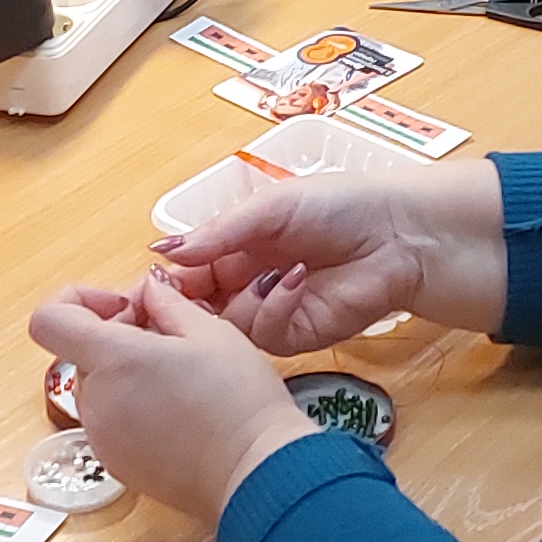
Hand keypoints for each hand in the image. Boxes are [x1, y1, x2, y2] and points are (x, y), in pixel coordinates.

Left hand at [29, 277, 311, 521]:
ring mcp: (103, 439)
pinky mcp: (118, 466)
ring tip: (181, 376)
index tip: (121, 306)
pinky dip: (135, 407)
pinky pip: (113, 422)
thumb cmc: (238, 401)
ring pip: (100, 388)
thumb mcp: (210, 331)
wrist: (255, 474)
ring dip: (128, 374)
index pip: (49, 320)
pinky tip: (180, 410)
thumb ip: (167, 302)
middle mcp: (96, 402)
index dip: (77, 301)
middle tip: (170, 336)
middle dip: (119, 337)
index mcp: (113, 360)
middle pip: (82, 354)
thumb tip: (148, 290)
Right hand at [153, 164, 505, 351]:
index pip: (188, 274)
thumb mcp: (270, 208)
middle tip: (177, 299)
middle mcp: (248, 283)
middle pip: (199, 308)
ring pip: (225, 329)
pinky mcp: (297, 336)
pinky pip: (264, 335)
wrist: (398, 235)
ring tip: (264, 272)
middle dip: (186, 306)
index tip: (143, 286)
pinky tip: (293, 283)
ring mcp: (272, 312)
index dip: (166, 282)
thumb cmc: (339, 206)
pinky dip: (272, 310)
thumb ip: (218, 233)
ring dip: (238, 303)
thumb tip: (163, 251)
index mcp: (238, 248)